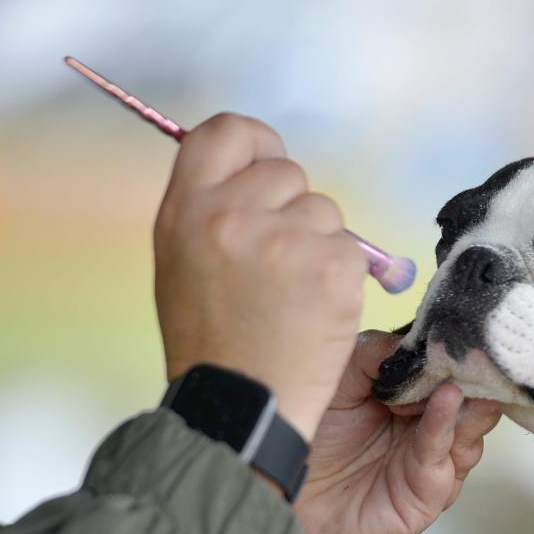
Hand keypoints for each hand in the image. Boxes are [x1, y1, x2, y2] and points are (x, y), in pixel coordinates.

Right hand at [154, 113, 367, 439]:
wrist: (240, 404)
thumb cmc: (211, 339)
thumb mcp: (182, 261)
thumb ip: (211, 207)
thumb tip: (255, 169)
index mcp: (187, 208)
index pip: (229, 130)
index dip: (258, 144)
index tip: (267, 167)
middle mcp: (233, 214)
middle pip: (289, 172)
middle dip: (292, 208)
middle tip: (278, 263)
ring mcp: (286, 240)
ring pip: (326, 212)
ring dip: (319, 245)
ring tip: (292, 295)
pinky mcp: (333, 268)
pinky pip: (351, 249)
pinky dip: (341, 276)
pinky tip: (315, 309)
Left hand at [282, 331, 501, 533]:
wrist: (279, 498)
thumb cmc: (307, 440)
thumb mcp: (339, 380)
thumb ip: (374, 354)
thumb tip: (417, 337)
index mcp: (415, 398)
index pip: (453, 369)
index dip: (461, 348)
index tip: (466, 324)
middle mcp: (430, 429)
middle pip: (474, 397)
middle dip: (478, 372)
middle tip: (481, 345)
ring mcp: (432, 462)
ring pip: (471, 429)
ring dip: (469, 399)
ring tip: (460, 372)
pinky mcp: (427, 495)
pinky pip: (442, 459)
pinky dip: (444, 428)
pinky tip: (443, 402)